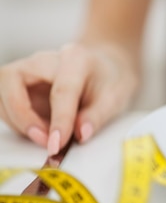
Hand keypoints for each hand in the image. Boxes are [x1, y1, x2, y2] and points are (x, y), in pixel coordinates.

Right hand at [0, 43, 138, 154]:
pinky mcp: (18, 87)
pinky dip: (17, 123)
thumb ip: (97, 115)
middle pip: (12, 82)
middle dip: (22, 116)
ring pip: (2, 95)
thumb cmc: (109, 80)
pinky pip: (5, 105)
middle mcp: (43, 60)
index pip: (61, 90)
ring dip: (18, 122)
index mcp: (74, 59)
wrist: (105, 70)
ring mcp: (27, 72)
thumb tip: (81, 134)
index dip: (59, 120)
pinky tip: (39, 132)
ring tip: (46, 138)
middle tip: (44, 141)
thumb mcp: (116, 97)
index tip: (57, 143)